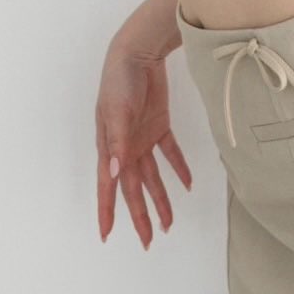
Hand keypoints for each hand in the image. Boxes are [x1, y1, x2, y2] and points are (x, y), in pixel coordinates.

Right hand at [97, 35, 192, 248]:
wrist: (138, 52)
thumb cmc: (119, 80)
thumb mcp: (116, 110)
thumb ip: (116, 141)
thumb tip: (114, 172)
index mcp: (110, 146)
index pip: (108, 186)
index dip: (107, 211)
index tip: (106, 235)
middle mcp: (125, 147)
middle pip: (133, 188)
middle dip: (140, 215)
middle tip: (149, 241)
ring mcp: (142, 137)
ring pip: (152, 176)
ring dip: (160, 198)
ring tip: (170, 223)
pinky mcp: (159, 125)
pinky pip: (169, 153)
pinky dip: (178, 168)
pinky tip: (187, 184)